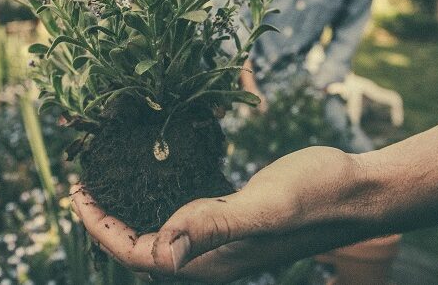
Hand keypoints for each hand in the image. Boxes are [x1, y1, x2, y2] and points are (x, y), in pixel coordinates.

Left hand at [71, 146, 363, 282]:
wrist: (361, 190)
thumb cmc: (318, 196)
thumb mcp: (265, 207)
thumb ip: (213, 226)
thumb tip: (161, 253)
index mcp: (211, 261)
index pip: (138, 254)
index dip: (100, 227)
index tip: (77, 192)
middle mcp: (213, 257)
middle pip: (143, 248)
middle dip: (107, 221)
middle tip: (83, 184)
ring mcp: (226, 240)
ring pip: (163, 233)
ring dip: (131, 211)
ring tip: (109, 182)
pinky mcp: (238, 220)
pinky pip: (187, 217)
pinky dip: (161, 199)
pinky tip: (158, 177)